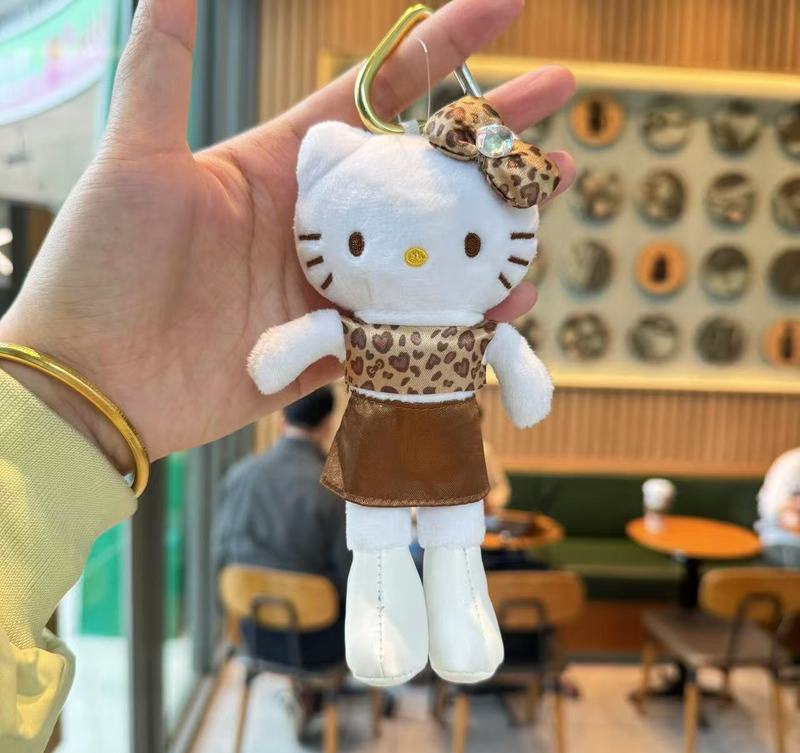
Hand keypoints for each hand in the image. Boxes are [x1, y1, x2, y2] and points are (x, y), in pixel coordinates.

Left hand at [0, 0, 574, 470]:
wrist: (94, 383)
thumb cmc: (100, 269)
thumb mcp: (133, 159)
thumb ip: (161, 68)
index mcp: (282, 166)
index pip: (379, 91)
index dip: (443, 46)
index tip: (506, 9)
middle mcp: (319, 222)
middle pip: (423, 171)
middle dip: (491, 138)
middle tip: (561, 111)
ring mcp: (333, 286)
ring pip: (430, 251)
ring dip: (492, 226)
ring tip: (546, 203)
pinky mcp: (335, 348)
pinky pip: (411, 327)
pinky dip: (461, 315)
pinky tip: (508, 298)